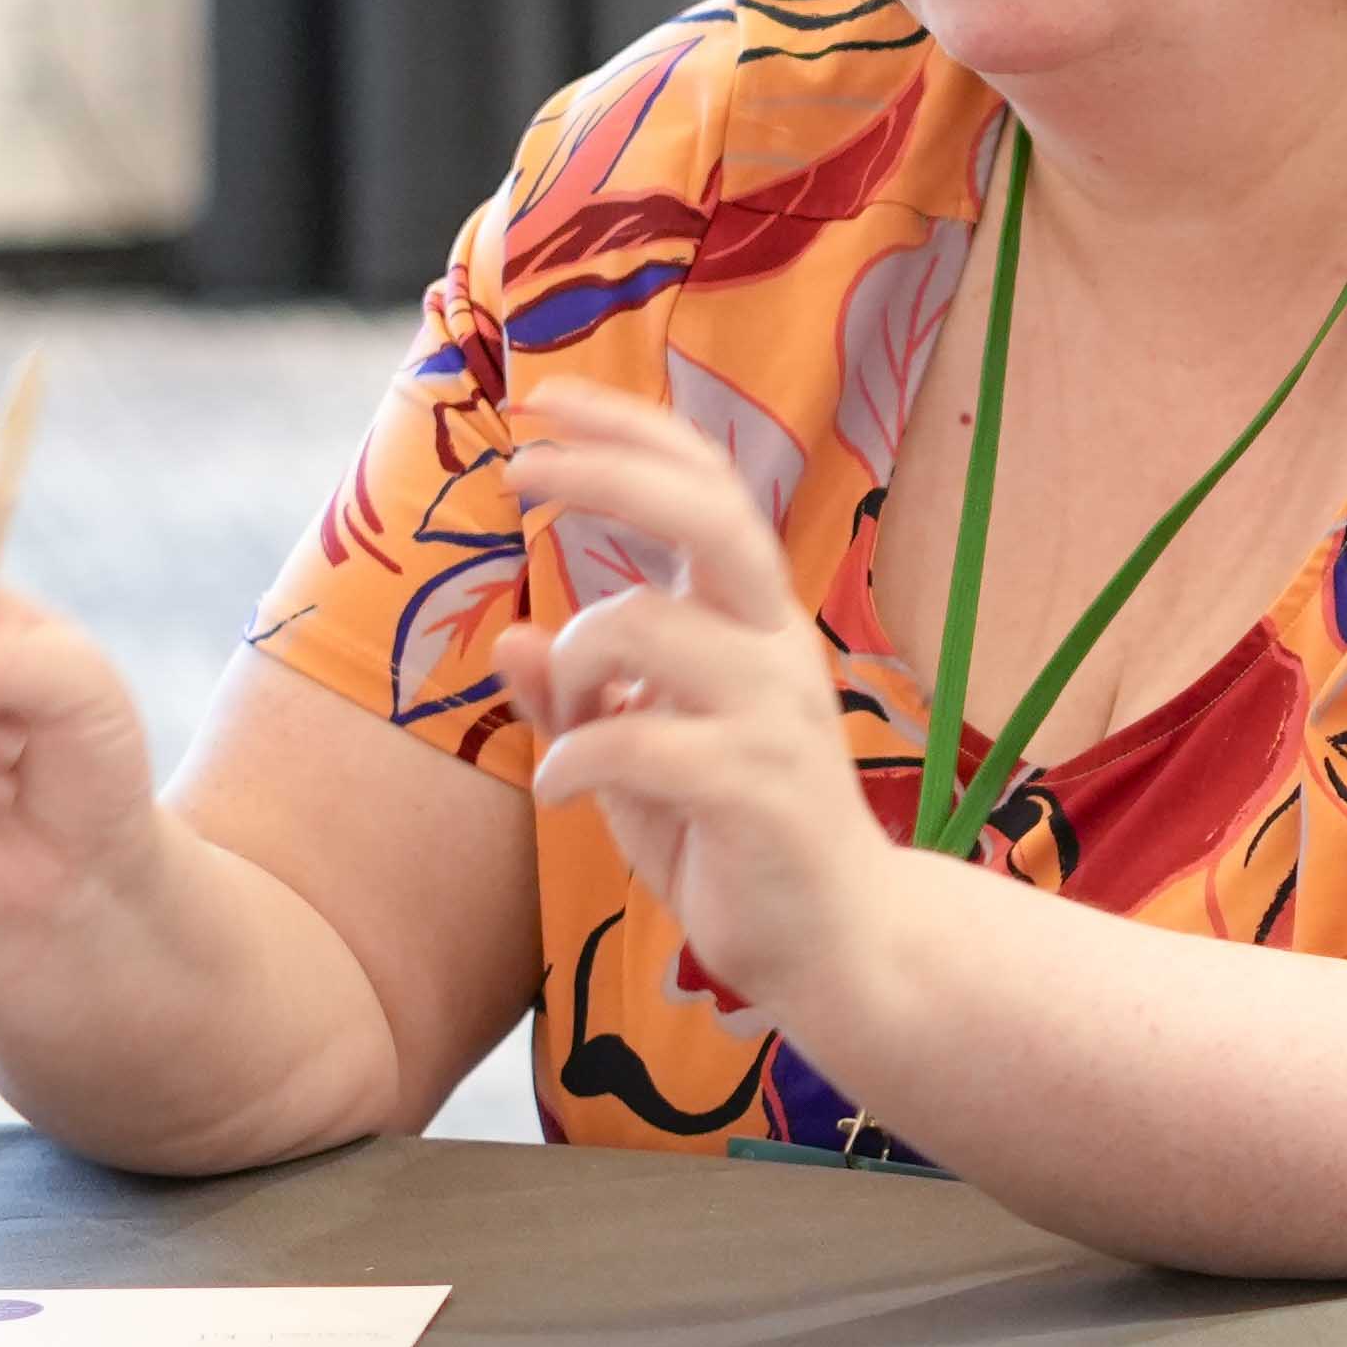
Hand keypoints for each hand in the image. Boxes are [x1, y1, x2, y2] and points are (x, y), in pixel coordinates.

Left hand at [508, 383, 896, 1023]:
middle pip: (709, 515)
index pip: (708, 489)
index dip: (633, 431)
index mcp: (754, 624)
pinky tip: (557, 788)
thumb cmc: (733, 839)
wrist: (835, 945)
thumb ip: (579, 697)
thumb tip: (511, 634)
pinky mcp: (759, 792)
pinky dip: (576, 757)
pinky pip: (643, 742)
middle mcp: (776, 649)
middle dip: (610, 474)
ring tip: (563, 708)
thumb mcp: (639, 760)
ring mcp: (775, 718)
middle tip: (524, 468)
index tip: (546, 400)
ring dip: (579, 651)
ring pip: (654, 625)